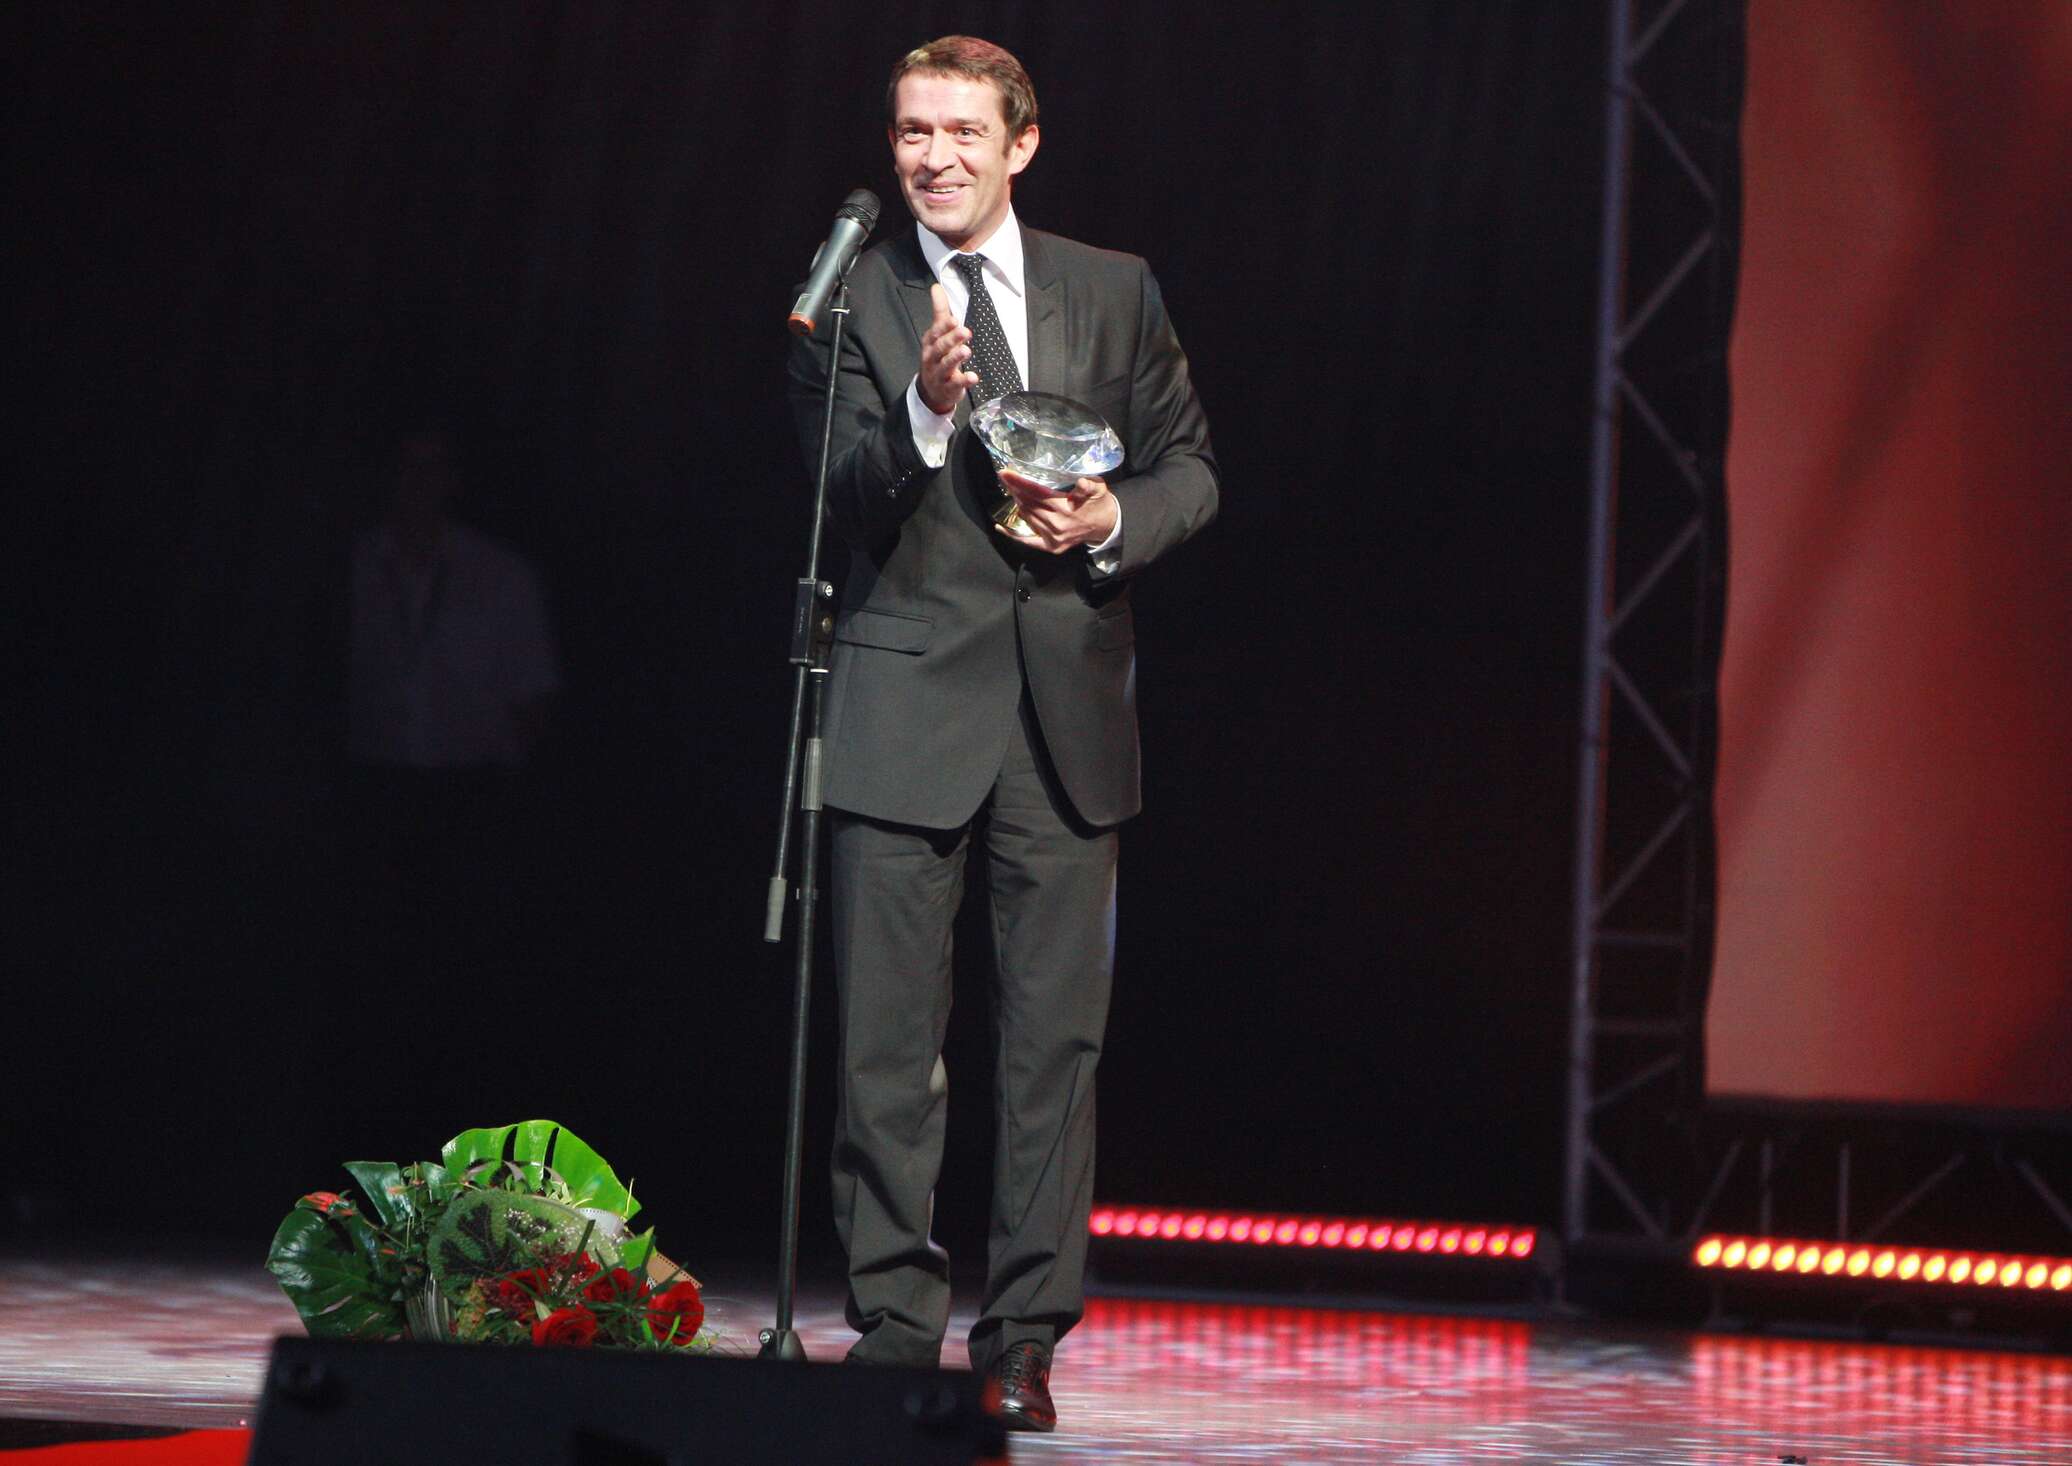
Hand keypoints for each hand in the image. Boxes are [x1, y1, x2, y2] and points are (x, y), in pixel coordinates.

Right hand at [917, 283, 978, 415]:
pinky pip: (956, 384)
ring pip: (946, 365)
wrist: (931, 390)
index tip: (954, 319)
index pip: (936, 332)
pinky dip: (964, 381)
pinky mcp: (949, 387)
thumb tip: (936, 287)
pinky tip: (973, 377)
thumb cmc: (936, 357)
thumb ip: (939, 311)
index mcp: (930, 343)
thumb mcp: (936, 334)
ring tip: (966, 350)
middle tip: (965, 332)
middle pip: (941, 347)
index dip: (944, 326)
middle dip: (952, 339)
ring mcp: (939, 374)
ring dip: (956, 358)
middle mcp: (932, 357)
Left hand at [993, 470, 1119, 554]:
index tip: (1005, 473)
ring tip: (1012, 492)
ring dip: (1017, 504)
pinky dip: (1013, 534)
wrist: (1106, 526)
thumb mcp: (1099, 489)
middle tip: (1006, 478)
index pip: (1036, 492)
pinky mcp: (1051, 546)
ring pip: (1027, 517)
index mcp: (1066, 508)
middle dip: (1015, 490)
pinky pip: (1028, 540)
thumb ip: (1089, 485)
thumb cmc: (1099, 503)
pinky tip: (1000, 527)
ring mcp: (1052, 537)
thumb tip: (1080, 483)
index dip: (1019, 482)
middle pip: (1028, 504)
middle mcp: (1056, 524)